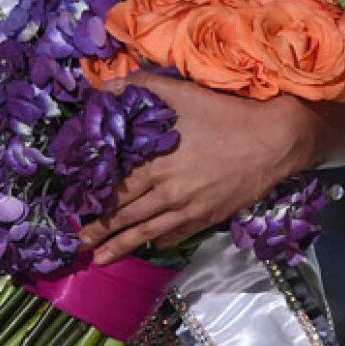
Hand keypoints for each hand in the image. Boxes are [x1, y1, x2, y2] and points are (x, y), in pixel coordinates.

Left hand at [77, 73, 312, 264]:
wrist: (272, 141)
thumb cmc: (224, 114)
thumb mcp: (181, 93)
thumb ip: (141, 87)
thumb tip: (104, 88)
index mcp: (155, 164)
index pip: (115, 189)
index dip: (93, 200)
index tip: (73, 209)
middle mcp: (167, 193)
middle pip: (125, 215)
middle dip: (99, 230)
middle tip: (76, 242)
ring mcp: (188, 209)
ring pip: (146, 232)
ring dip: (121, 246)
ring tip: (99, 259)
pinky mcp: (208, 217)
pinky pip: (177, 233)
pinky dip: (161, 241)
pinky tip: (152, 246)